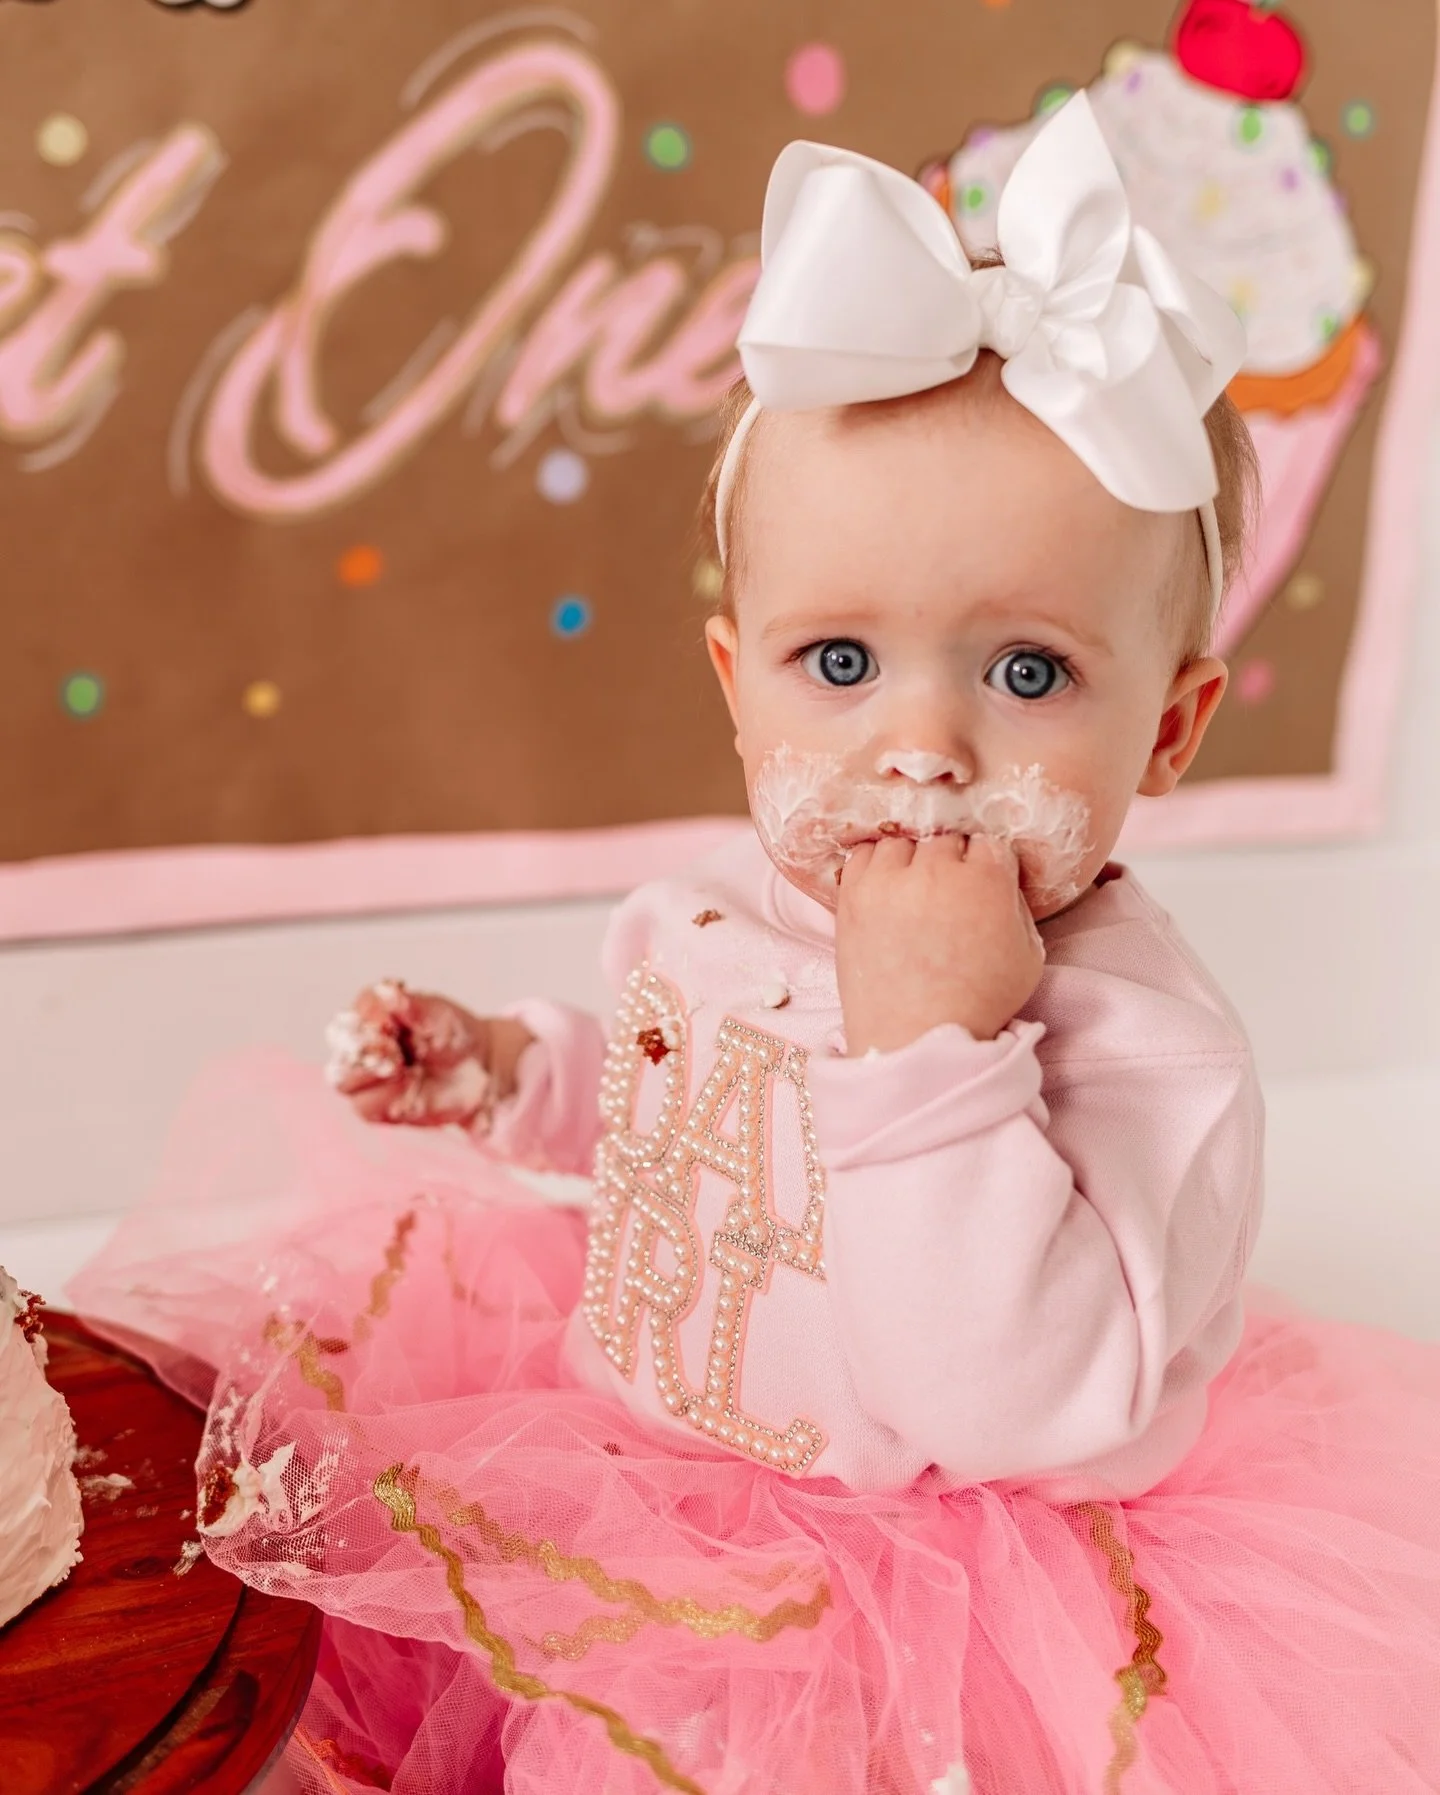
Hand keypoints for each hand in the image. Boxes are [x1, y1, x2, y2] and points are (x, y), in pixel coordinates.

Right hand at [326, 982, 531, 1127]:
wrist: (478, 1070)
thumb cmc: (452, 1036)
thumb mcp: (439, 1016)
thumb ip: (413, 1006)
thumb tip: (388, 993)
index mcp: (374, 1014)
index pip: (357, 1011)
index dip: (369, 1017)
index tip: (389, 1024)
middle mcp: (362, 1044)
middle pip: (342, 1047)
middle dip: (364, 1049)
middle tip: (393, 1050)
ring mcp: (366, 1077)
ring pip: (344, 1080)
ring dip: (371, 1075)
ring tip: (402, 1069)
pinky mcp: (377, 1106)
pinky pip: (365, 1106)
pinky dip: (385, 1098)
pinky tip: (409, 1087)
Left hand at [835, 834, 1044, 1054]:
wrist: (915, 1037)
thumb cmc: (978, 1004)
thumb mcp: (1029, 956)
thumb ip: (1018, 906)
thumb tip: (1000, 882)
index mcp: (986, 879)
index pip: (988, 843)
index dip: (985, 867)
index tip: (979, 888)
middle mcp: (936, 869)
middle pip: (945, 840)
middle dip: (950, 864)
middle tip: (946, 899)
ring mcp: (890, 879)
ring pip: (903, 842)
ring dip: (910, 862)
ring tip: (913, 894)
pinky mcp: (853, 893)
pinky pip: (863, 855)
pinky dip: (875, 867)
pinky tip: (885, 890)